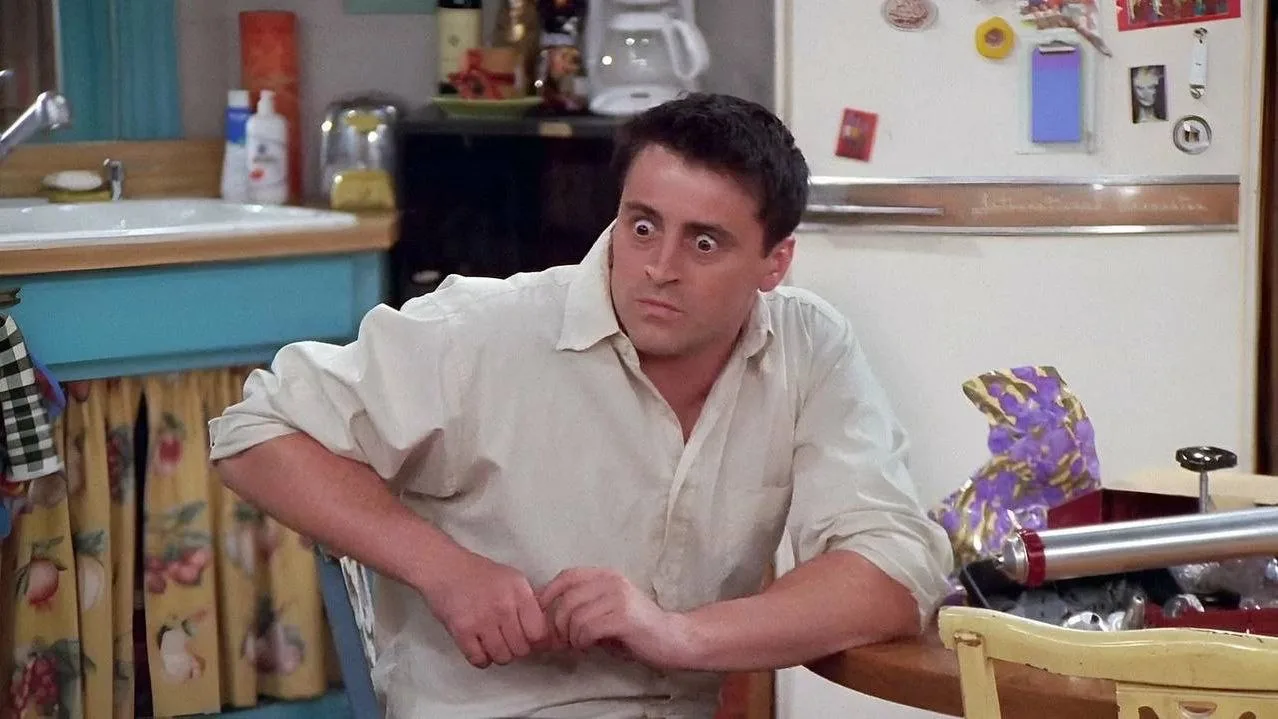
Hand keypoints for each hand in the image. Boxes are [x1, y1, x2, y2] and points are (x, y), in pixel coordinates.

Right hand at [416, 549, 549, 668]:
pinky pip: (479, 660)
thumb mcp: (512, 579)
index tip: (529, 640)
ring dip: (498, 655)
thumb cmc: (480, 574)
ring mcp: (482, 620)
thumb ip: (528, 602)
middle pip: (522, 649)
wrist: (445, 568)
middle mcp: (504, 607)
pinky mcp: (462, 631)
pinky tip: (478, 647)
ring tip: (492, 642)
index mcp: (519, 592)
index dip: (536, 642)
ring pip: (502, 658)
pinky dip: (480, 659)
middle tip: (508, 640)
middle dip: (516, 649)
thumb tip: (544, 631)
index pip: (539, 633)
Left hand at [537, 567, 694, 668]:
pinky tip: (590, 646)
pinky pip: (587, 629)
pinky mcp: (624, 616)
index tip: (541, 616)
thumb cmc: (635, 629)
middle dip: (557, 624)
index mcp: (606, 575)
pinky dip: (582, 642)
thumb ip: (581, 607)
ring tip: (579, 645)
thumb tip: (546, 615)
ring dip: (570, 636)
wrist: (673, 639)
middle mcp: (612, 581)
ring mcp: (619, 597)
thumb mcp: (605, 610)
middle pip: (566, 599)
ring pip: (574, 616)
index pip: (566, 576)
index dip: (547, 595)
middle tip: (562, 641)